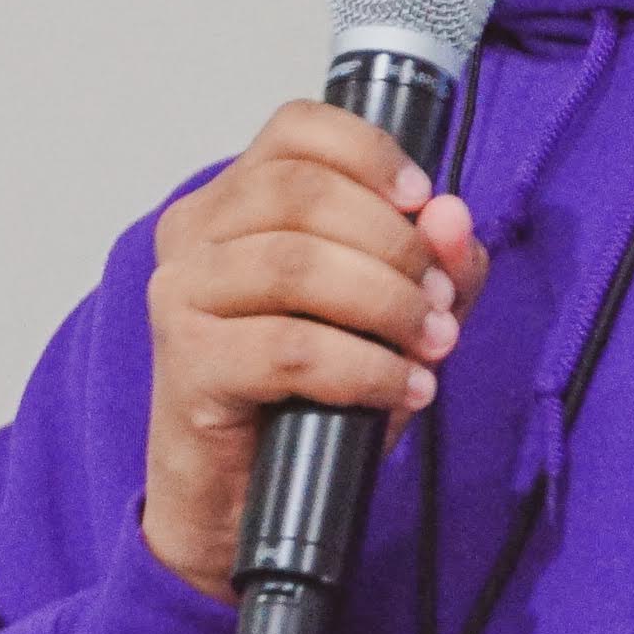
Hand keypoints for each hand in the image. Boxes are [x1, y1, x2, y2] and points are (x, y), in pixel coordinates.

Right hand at [140, 101, 489, 600]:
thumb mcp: (383, 320)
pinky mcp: (188, 363)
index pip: (294, 131)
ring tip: (432, 344)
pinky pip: (291, 347)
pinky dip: (366, 367)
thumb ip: (428, 266)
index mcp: (230, 201)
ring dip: (387, 303)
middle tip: (442, 301)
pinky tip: (403, 388)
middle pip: (303, 194)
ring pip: (297, 264)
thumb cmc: (300, 398)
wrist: (237, 502)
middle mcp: (192, 235)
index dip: (369, 152)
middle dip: (395, 245)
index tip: (422, 199)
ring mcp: (180, 296)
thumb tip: (453, 220)